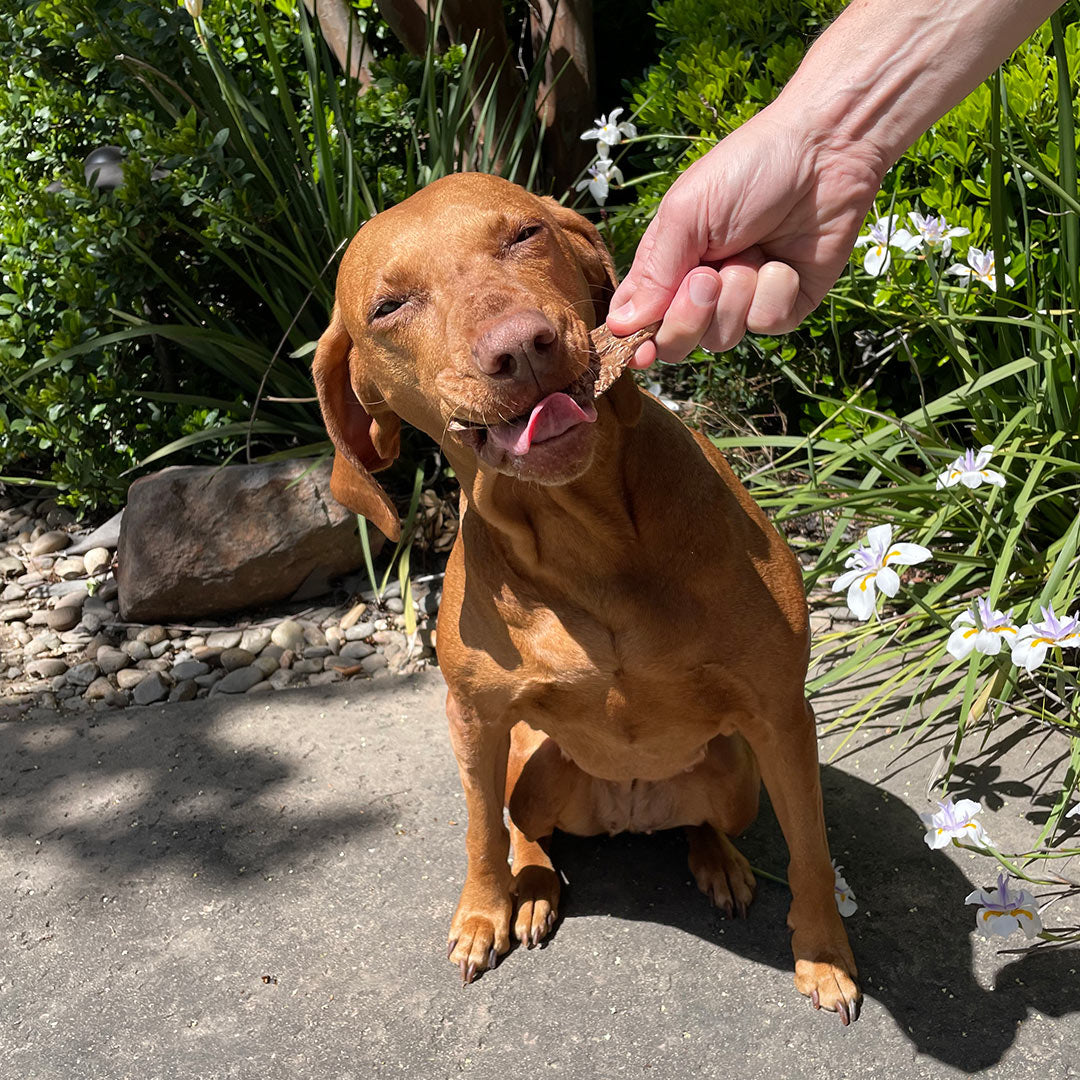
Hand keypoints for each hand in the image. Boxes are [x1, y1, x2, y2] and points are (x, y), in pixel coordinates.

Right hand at [605, 104, 883, 366]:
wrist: (824, 152)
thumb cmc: (747, 168)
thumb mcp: (687, 214)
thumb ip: (653, 273)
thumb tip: (620, 327)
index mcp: (667, 268)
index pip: (639, 322)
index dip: (636, 343)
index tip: (639, 352)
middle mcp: (702, 292)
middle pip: (676, 344)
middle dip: (689, 317)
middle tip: (707, 278)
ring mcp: (744, 302)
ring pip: (722, 339)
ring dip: (737, 295)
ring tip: (753, 252)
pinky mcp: (785, 307)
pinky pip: (767, 324)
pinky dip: (774, 290)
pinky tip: (783, 259)